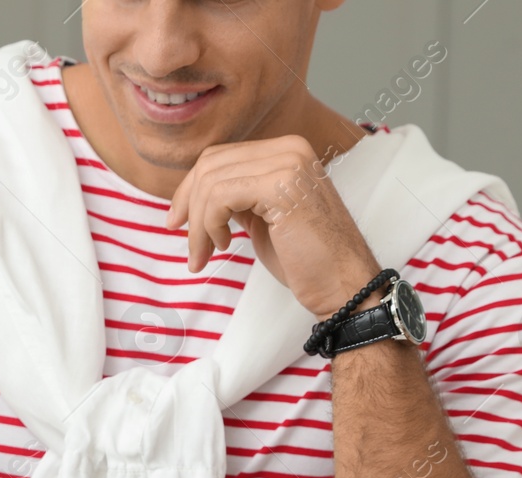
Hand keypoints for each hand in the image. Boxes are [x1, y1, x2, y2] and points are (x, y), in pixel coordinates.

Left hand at [166, 135, 381, 318]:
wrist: (343, 285)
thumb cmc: (306, 260)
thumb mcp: (262, 218)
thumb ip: (236, 198)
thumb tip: (193, 196)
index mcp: (286, 152)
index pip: (220, 158)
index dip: (190, 190)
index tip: (178, 222)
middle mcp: (289, 148)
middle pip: (210, 165)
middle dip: (188, 206)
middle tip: (187, 245)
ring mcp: (287, 163)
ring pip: (211, 182)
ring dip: (198, 225)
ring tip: (205, 254)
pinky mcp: (280, 186)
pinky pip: (220, 197)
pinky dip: (209, 225)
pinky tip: (225, 245)